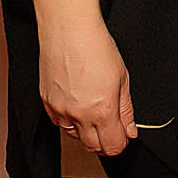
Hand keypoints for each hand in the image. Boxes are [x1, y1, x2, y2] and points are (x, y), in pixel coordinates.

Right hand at [40, 18, 138, 157]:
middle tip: (111, 125)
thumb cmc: (95, 46)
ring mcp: (60, 110)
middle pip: (93, 146)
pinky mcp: (47, 103)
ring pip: (75, 136)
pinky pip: (59, 123)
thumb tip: (130, 130)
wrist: (69, 30)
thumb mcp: (122, 78)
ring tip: (93, 110)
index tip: (123, 134)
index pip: (112, 146)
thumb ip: (126, 110)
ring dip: (86, 131)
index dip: (121, 143)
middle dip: (105, 140)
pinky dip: (69, 120)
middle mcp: (80, 115)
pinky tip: (77, 104)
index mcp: (102, 111)